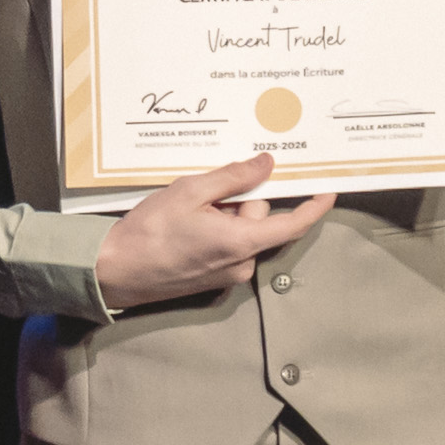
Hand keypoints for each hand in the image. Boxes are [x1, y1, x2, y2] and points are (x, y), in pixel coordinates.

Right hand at [94, 154, 335, 310]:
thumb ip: (234, 177)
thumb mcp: (191, 191)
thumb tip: (266, 165)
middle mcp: (241, 264)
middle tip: (211, 187)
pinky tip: (189, 223)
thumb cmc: (149, 232)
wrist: (115, 271)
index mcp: (241, 243)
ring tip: (191, 207)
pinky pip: (228, 246)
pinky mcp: (213, 279)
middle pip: (259, 220)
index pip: (293, 225)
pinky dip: (217, 229)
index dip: (314, 207)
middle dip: (242, 199)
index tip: (328, 190)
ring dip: (226, 214)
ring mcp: (227, 275)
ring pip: (242, 232)